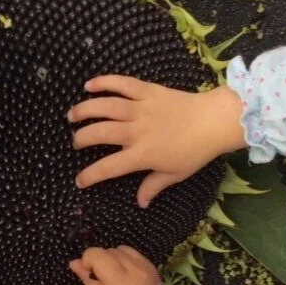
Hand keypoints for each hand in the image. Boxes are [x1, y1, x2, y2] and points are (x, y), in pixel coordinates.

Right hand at [67, 76, 245, 206]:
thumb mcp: (175, 174)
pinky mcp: (147, 90)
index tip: (79, 180)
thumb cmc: (195, 151)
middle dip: (81, 138)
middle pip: (100, 133)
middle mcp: (136, 131)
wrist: (214, 121)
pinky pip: (122, 84)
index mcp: (142, 154)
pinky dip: (104, 82)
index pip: (109, 167)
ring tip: (71, 115)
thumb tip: (140, 203)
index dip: (90, 175)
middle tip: (75, 142)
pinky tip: (89, 84)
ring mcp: (141, 108)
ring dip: (84, 110)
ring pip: (105, 107)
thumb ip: (153, 187)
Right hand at [70, 246, 201, 284]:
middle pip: (108, 251)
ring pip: (120, 249)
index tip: (88, 273)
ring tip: (113, 276)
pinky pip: (133, 253)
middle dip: (99, 260)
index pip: (97, 254)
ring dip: (112, 258)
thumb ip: (87, 279)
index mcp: (120, 281)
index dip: (88, 260)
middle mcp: (135, 270)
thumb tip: (73, 262)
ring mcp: (146, 267)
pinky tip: (124, 274)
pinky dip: (124, 259)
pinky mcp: (153, 267)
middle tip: (101, 279)